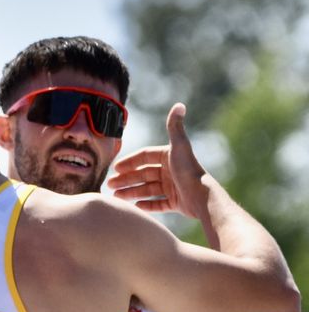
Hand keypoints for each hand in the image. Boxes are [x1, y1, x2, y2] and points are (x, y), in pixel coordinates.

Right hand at [107, 102, 210, 218]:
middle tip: (110, 185)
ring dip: (131, 192)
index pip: (145, 157)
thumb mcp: (179, 146)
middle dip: (126, 179)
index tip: (115, 168)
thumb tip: (179, 104)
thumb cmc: (188, 171)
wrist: (202, 197)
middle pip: (143, 174)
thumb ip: (174, 126)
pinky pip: (157, 204)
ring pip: (147, 190)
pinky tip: (134, 206)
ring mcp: (173, 188)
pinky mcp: (176, 203)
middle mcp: (171, 171)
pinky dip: (146, 205)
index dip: (129, 162)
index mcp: (169, 157)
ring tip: (116, 197)